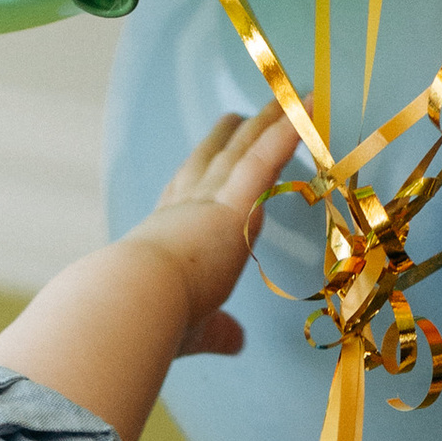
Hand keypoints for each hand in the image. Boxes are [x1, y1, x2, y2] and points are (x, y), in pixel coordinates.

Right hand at [121, 111, 301, 360]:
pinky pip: (266, 157)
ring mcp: (209, 201)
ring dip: (266, 122)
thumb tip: (236, 343)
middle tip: (239, 116)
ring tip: (283, 97)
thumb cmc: (150, 323)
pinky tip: (308, 107)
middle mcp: (185, 209)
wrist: (133, 303)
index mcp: (165, 238)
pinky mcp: (234, 202)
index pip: (184, 199)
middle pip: (212, 162)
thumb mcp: (191, 328)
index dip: (196, 180)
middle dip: (227, 139)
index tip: (202, 165)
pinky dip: (289, 130)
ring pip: (243, 150)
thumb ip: (218, 332)